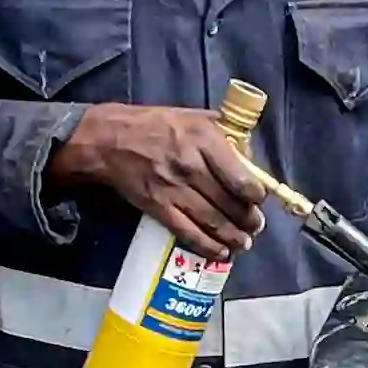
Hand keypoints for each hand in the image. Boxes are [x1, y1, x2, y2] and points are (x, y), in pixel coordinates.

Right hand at [48, 103, 267, 259]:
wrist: (108, 140)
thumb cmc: (154, 125)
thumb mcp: (193, 116)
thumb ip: (222, 132)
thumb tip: (248, 153)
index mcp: (204, 139)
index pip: (240, 177)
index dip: (255, 195)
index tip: (259, 199)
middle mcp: (191, 166)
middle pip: (229, 203)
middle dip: (248, 220)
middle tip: (255, 226)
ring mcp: (173, 189)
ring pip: (212, 221)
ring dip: (233, 237)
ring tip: (244, 243)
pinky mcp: (158, 207)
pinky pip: (188, 232)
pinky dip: (207, 246)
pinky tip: (221, 251)